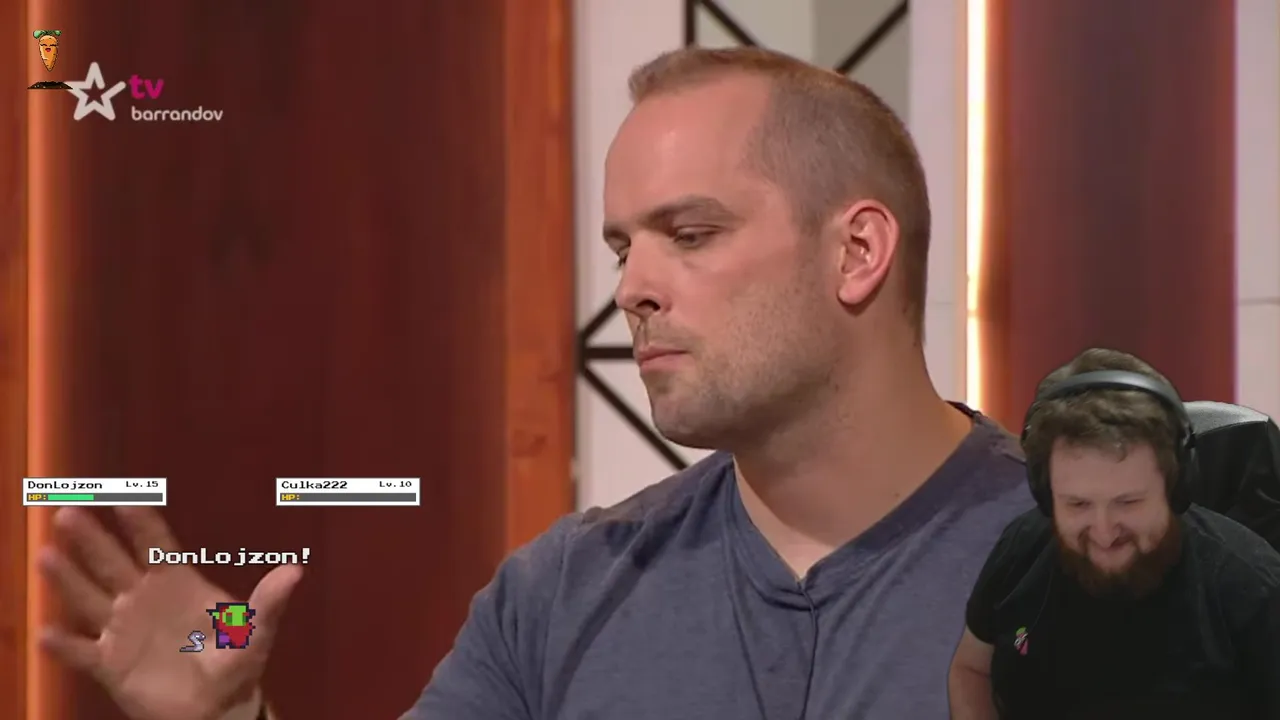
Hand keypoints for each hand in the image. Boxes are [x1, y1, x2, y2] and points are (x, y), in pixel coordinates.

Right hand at [38, 506, 301, 719]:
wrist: (216, 708)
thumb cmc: (235, 663)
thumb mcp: (255, 633)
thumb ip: (269, 602)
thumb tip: (296, 571)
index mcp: (177, 582)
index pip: (156, 544)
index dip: (141, 521)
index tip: (124, 497)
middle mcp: (143, 598)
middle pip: (112, 562)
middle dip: (92, 539)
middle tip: (69, 511)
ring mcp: (123, 630)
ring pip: (89, 599)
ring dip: (68, 579)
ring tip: (46, 555)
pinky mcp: (110, 665)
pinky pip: (81, 653)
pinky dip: (63, 645)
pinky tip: (44, 632)